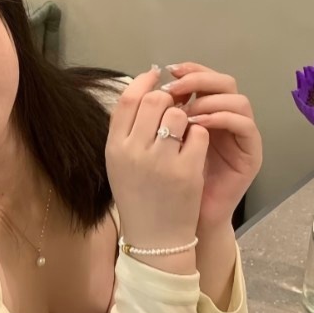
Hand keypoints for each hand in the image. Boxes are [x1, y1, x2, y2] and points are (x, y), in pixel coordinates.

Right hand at [106, 68, 209, 271]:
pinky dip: (199, 137)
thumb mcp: (119, 162)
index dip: (143, 81)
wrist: (154, 237)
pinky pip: (199, 133)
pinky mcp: (186, 171)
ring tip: (182, 135)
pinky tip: (193, 150)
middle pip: (155, 101)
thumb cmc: (136, 196)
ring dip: (185, 118)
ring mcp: (161, 161)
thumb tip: (142, 89)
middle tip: (173, 108)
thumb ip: (126, 129)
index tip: (155, 76)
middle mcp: (134, 152)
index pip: (127, 100)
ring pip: (179, 114)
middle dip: (168, 100)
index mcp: (114, 147)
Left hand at [161, 63, 261, 228]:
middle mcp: (226, 119)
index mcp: (205, 113)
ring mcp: (241, 136)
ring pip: (237, 100)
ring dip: (209, 100)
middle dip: (199, 79)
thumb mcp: (157, 144)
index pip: (204, 79)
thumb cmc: (167, 184)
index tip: (166, 71)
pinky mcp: (251, 153)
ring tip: (185, 112)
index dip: (188, 70)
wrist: (182, 222)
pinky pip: (244, 125)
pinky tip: (199, 125)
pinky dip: (222, 119)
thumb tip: (148, 86)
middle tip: (175, 87)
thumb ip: (157, 117)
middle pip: (224, 82)